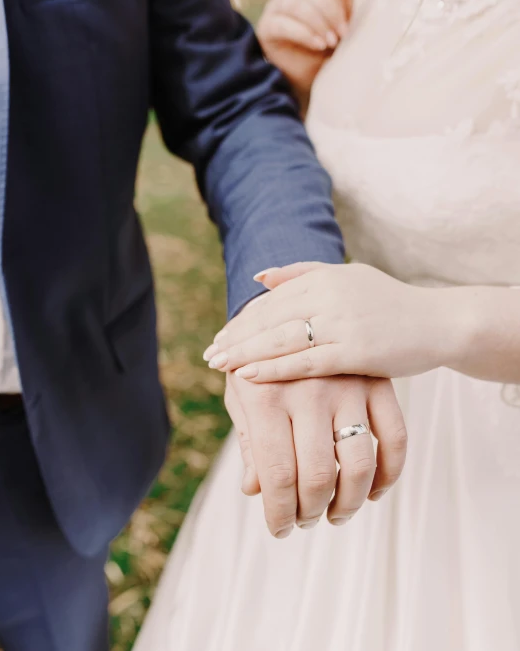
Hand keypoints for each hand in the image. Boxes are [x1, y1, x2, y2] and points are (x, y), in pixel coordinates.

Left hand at [205, 263, 452, 382]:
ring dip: (245, 353)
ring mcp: (342, 323)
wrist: (440, 323)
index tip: (221, 337)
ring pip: (281, 339)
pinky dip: (274, 368)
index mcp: (325, 278)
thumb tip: (259, 277)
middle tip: (209, 355)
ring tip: (219, 365)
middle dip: (236, 337)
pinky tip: (249, 376)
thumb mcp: (348, 278)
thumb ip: (302, 274)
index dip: (243, 320)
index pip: (272, 300)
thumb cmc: (391, 304)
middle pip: (270, 318)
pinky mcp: (355, 351)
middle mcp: (330, 296)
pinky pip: (306, 362)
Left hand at [224, 370, 406, 536]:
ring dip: (349, 503)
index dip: (278, 513)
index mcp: (265, 395)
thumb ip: (250, 442)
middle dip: (310, 512)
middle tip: (304, 522)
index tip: (279, 530)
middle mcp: (308, 391)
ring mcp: (348, 385)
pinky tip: (373, 493)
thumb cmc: (261, 360)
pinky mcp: (378, 382)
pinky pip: (394, 438)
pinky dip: (388, 474)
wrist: (299, 306)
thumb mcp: (244, 395)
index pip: (275, 474)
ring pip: (358, 464)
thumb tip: (253, 490)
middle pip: (316, 476)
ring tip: (336, 515)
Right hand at [257, 0, 353, 100]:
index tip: (350, 20)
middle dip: (332, 11)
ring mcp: (275, 7)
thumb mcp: (340, 25)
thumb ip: (342, 2)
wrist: (307, 80)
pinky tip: (318, 45)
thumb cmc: (325, 51)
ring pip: (298, 3)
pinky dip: (305, 34)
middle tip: (342, 35)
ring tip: (330, 42)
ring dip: (319, 23)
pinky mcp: (266, 27)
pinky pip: (284, 24)